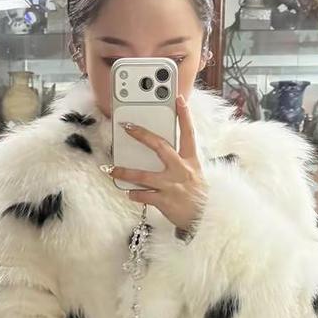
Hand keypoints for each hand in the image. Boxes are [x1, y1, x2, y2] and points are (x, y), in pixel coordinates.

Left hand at [111, 93, 205, 233]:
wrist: (206, 217)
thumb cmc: (198, 196)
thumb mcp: (195, 174)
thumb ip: (180, 163)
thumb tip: (163, 155)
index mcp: (191, 161)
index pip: (189, 133)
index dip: (184, 115)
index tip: (178, 99)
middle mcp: (181, 170)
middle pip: (160, 146)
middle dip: (142, 135)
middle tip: (127, 127)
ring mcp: (172, 185)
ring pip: (143, 175)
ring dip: (125, 172)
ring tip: (111, 169)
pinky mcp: (165, 200)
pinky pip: (144, 195)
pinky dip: (134, 194)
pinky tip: (129, 193)